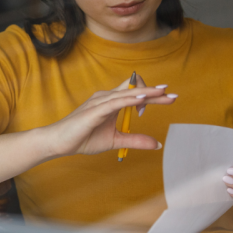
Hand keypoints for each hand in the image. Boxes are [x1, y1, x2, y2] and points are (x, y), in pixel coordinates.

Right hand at [40, 77, 176, 156]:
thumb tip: (157, 144)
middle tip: (173, 96)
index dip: (150, 95)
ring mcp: (100, 101)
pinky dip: (130, 99)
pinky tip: (142, 100)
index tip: (160, 105)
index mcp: (111, 102)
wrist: (59, 142)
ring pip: (128, 93)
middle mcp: (106, 97)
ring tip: (162, 94)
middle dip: (155, 92)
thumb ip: (135, 140)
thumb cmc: (83, 138)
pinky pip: (116, 102)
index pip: (134, 91)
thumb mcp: (115, 140)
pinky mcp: (95, 110)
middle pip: (135, 88)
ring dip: (147, 93)